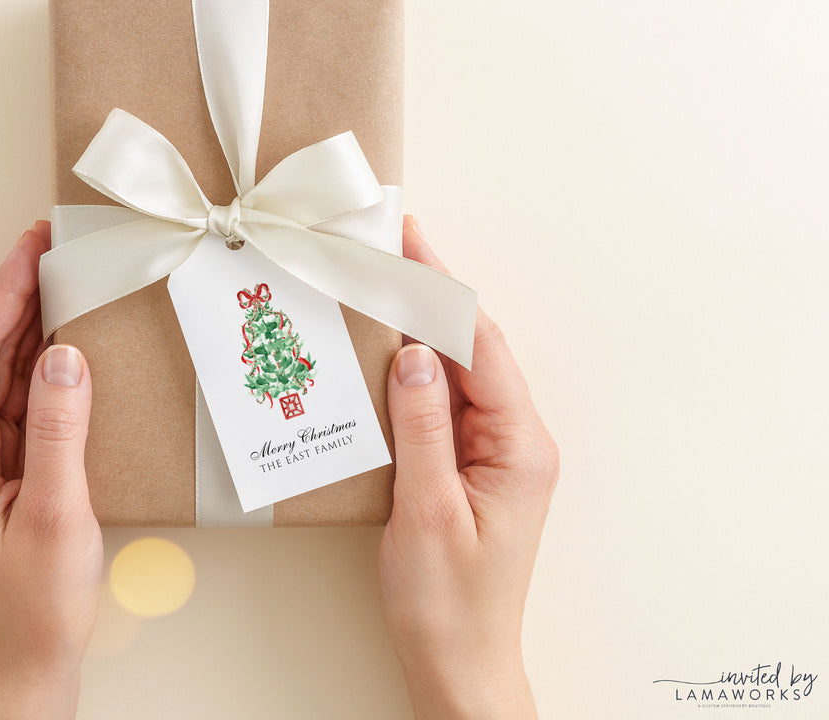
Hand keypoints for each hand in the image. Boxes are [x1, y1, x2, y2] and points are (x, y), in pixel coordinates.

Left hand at [0, 222, 101, 719]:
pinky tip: (68, 340)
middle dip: (16, 296)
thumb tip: (67, 354)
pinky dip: (44, 367)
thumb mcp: (55, 516)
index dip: (3, 292)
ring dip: (31, 326)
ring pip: (1, 374)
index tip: (31, 244)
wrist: (24, 666)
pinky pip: (20, 403)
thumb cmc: (32, 606)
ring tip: (63, 275)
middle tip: (51, 242)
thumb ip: (61, 430)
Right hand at [379, 216, 558, 719]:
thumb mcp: (426, 511)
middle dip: (434, 293)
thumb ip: (422, 427)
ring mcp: (496, 451)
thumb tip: (417, 354)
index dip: (444, 290)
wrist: (458, 662)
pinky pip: (446, 401)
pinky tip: (388, 350)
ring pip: (460, 369)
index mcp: (520, 446)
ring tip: (385, 281)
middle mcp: (517, 440)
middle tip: (393, 243)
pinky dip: (417, 369)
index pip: (482, 347)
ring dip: (424, 327)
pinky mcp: (472, 463)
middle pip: (476, 347)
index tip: (411, 243)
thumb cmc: (447, 602)